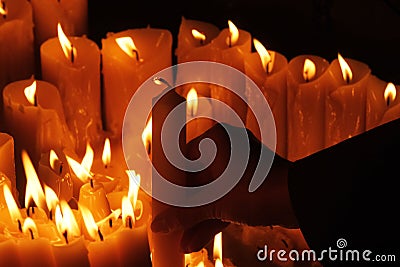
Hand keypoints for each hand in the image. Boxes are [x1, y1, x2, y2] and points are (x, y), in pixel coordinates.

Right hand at [151, 123, 297, 252]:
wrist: (301, 200)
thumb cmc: (257, 190)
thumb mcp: (215, 203)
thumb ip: (185, 214)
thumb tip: (158, 225)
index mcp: (214, 140)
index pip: (182, 162)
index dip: (170, 186)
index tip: (161, 204)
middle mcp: (226, 149)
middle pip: (196, 181)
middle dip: (185, 208)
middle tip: (170, 225)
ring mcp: (239, 166)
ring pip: (211, 192)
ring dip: (199, 217)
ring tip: (183, 239)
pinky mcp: (249, 183)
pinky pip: (226, 197)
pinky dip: (215, 216)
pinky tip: (197, 239)